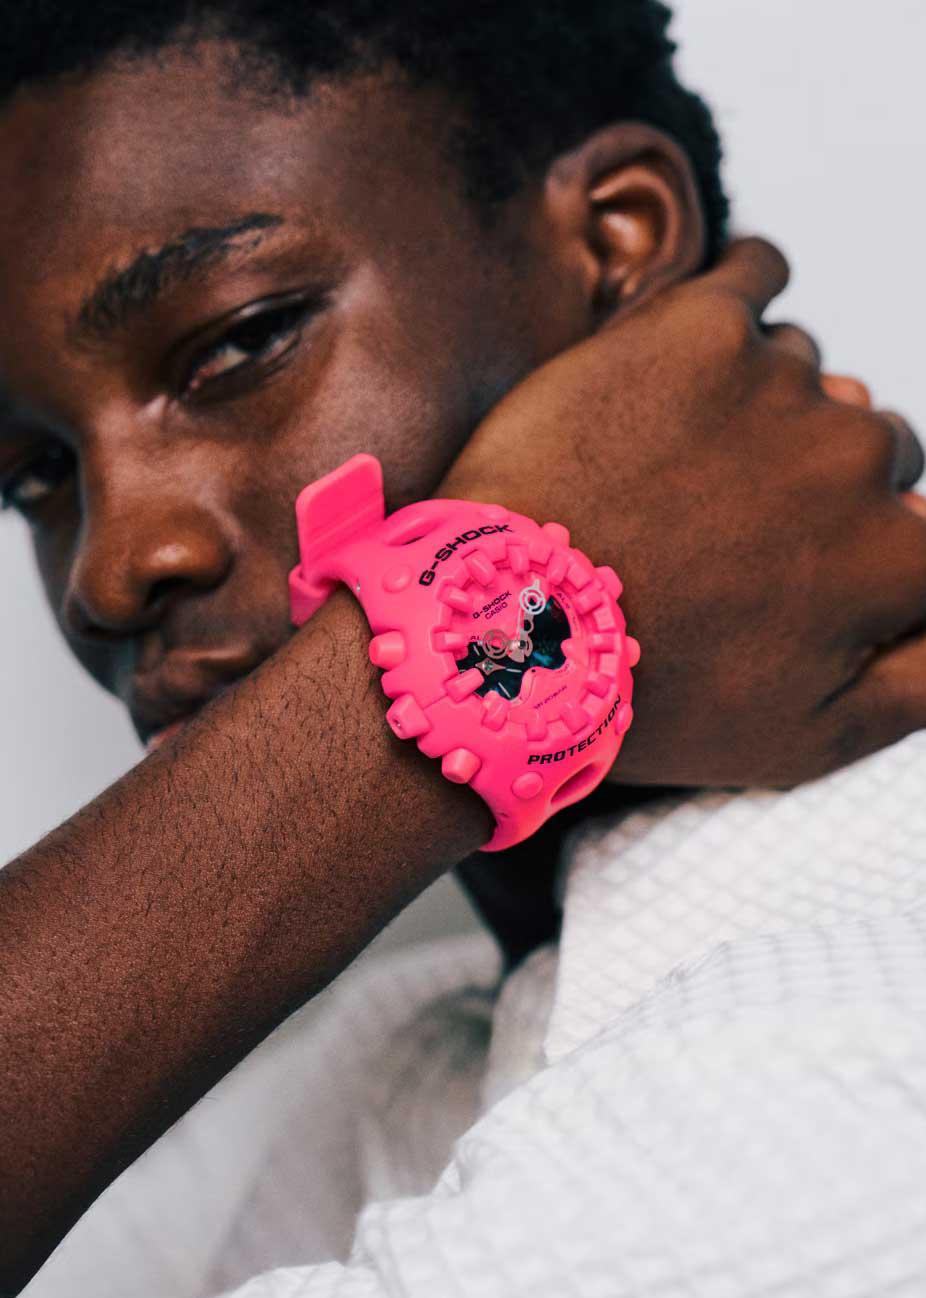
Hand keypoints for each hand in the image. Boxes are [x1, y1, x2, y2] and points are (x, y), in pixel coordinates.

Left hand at [437, 239, 925, 788]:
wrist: (507, 631)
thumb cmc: (650, 696)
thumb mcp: (809, 737)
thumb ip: (924, 679)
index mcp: (895, 553)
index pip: (916, 527)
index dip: (856, 547)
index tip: (790, 563)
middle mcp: (860, 456)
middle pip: (868, 442)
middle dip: (808, 477)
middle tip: (717, 518)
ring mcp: (780, 383)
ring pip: (801, 370)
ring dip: (758, 402)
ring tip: (669, 461)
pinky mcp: (697, 326)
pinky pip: (756, 271)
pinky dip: (738, 299)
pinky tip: (696, 343)